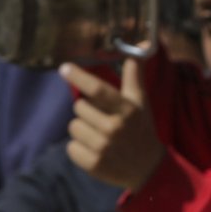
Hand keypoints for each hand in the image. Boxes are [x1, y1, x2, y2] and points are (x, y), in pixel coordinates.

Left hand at [60, 59, 164, 191]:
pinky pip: (70, 147)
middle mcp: (115, 127)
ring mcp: (103, 147)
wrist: (147, 167)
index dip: (79, 77)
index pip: (99, 89)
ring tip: (100, 136)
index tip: (63, 67)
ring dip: (82, 129)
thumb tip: (145, 43)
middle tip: (102, 120)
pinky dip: (78, 148)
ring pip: (73, 127)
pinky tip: (95, 150)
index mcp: (126, 109)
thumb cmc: (140, 127)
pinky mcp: (93, 163)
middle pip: (79, 108)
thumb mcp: (140, 100)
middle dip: (86, 111)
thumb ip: (135, 73)